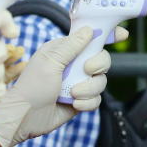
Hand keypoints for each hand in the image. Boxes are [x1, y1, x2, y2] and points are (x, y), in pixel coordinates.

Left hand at [0, 26, 126, 146]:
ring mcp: (78, 83)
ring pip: (101, 82)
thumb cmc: (32, 86)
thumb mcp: (50, 61)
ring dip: (89, 89)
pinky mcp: (80, 101)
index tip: (122, 34)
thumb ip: (71, 45)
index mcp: (64, 50)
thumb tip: (89, 30)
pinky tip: (74, 105)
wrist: (24, 117)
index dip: (107, 35)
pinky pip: (96, 99)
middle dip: (98, 65)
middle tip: (87, 70)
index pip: (90, 38)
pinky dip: (87, 103)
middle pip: (102, 60)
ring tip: (73, 94)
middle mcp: (73, 65)